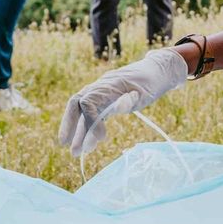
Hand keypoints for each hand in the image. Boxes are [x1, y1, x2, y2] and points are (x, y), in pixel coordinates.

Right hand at [59, 48, 187, 156]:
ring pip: (82, 110)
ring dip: (77, 130)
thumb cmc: (152, 82)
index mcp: (109, 84)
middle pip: (76, 104)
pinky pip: (91, 113)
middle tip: (65, 145)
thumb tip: (118, 107)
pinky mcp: (105, 99)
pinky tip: (86, 141)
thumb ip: (130, 100)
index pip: (88, 101)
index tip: (101, 138)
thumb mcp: (145, 92)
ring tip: (75, 152)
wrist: (157, 71)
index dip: (90, 120)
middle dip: (69, 124)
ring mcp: (101, 92)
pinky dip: (87, 127)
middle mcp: (100, 86)